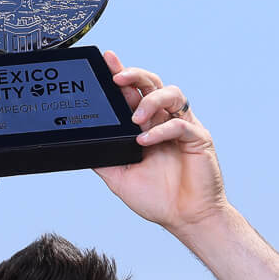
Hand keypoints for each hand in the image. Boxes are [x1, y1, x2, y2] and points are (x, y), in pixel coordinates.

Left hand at [93, 52, 226, 232]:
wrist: (185, 219)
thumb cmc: (159, 198)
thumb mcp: (120, 176)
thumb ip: (104, 157)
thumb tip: (81, 143)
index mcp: (147, 125)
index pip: (134, 92)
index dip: (122, 74)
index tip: (107, 61)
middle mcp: (164, 121)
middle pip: (152, 84)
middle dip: (134, 75)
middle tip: (117, 78)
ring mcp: (183, 128)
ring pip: (171, 94)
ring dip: (149, 100)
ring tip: (134, 118)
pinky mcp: (198, 139)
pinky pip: (180, 124)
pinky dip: (160, 130)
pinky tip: (145, 141)